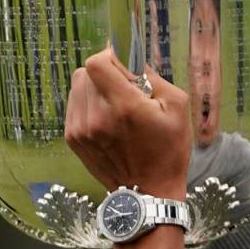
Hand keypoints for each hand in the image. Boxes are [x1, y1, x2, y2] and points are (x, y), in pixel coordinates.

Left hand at [64, 47, 191, 199]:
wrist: (148, 192)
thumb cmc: (169, 149)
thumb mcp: (177, 107)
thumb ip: (153, 77)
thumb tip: (131, 58)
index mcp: (124, 106)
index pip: (97, 63)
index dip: (110, 56)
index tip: (124, 64)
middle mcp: (97, 116)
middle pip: (85, 72)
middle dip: (105, 72)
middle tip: (125, 87)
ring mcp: (80, 129)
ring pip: (78, 87)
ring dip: (95, 87)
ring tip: (115, 105)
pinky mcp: (72, 138)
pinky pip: (74, 105)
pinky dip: (88, 104)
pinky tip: (107, 118)